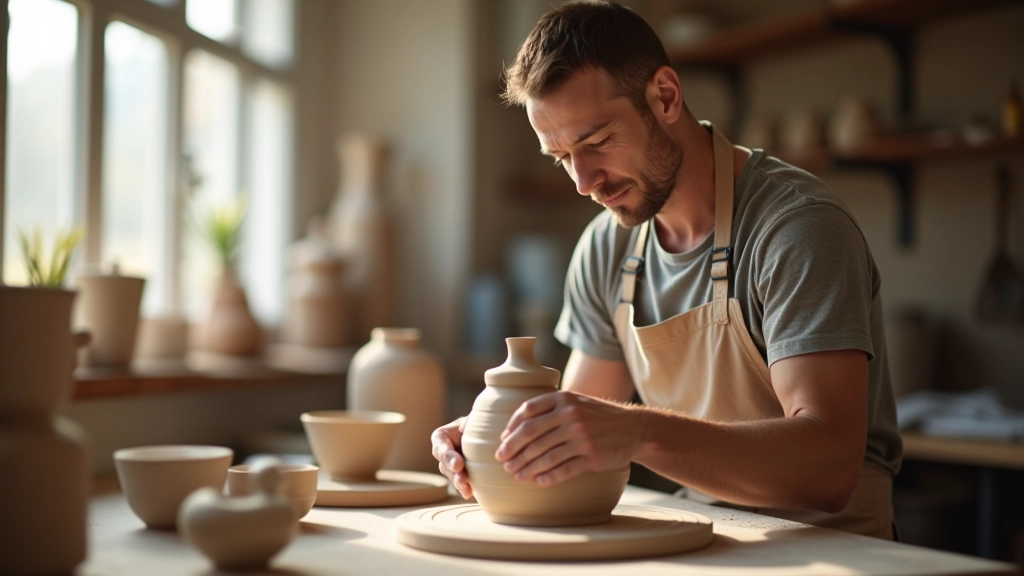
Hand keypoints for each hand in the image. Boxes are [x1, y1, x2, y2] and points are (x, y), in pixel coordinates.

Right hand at [431, 417, 472, 499]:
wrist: (483, 434)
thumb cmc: (475, 423)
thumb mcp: (471, 419)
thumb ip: (469, 422)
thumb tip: (466, 427)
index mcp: (441, 437)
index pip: (441, 447)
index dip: (448, 456)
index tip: (458, 464)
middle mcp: (443, 453)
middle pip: (445, 465)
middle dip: (454, 474)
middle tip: (463, 479)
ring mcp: (450, 466)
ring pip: (452, 477)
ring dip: (459, 484)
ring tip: (468, 490)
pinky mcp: (460, 475)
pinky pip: (461, 484)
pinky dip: (466, 490)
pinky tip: (471, 495)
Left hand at [495, 391, 636, 486]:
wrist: (634, 429)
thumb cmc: (598, 416)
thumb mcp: (576, 402)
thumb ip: (550, 408)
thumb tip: (513, 426)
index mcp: (564, 399)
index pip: (527, 411)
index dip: (511, 428)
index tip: (502, 441)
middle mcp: (571, 415)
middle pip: (531, 434)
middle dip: (512, 450)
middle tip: (502, 461)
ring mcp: (582, 437)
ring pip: (544, 455)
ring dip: (526, 467)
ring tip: (515, 475)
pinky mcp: (592, 457)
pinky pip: (563, 470)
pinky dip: (547, 478)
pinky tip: (538, 482)